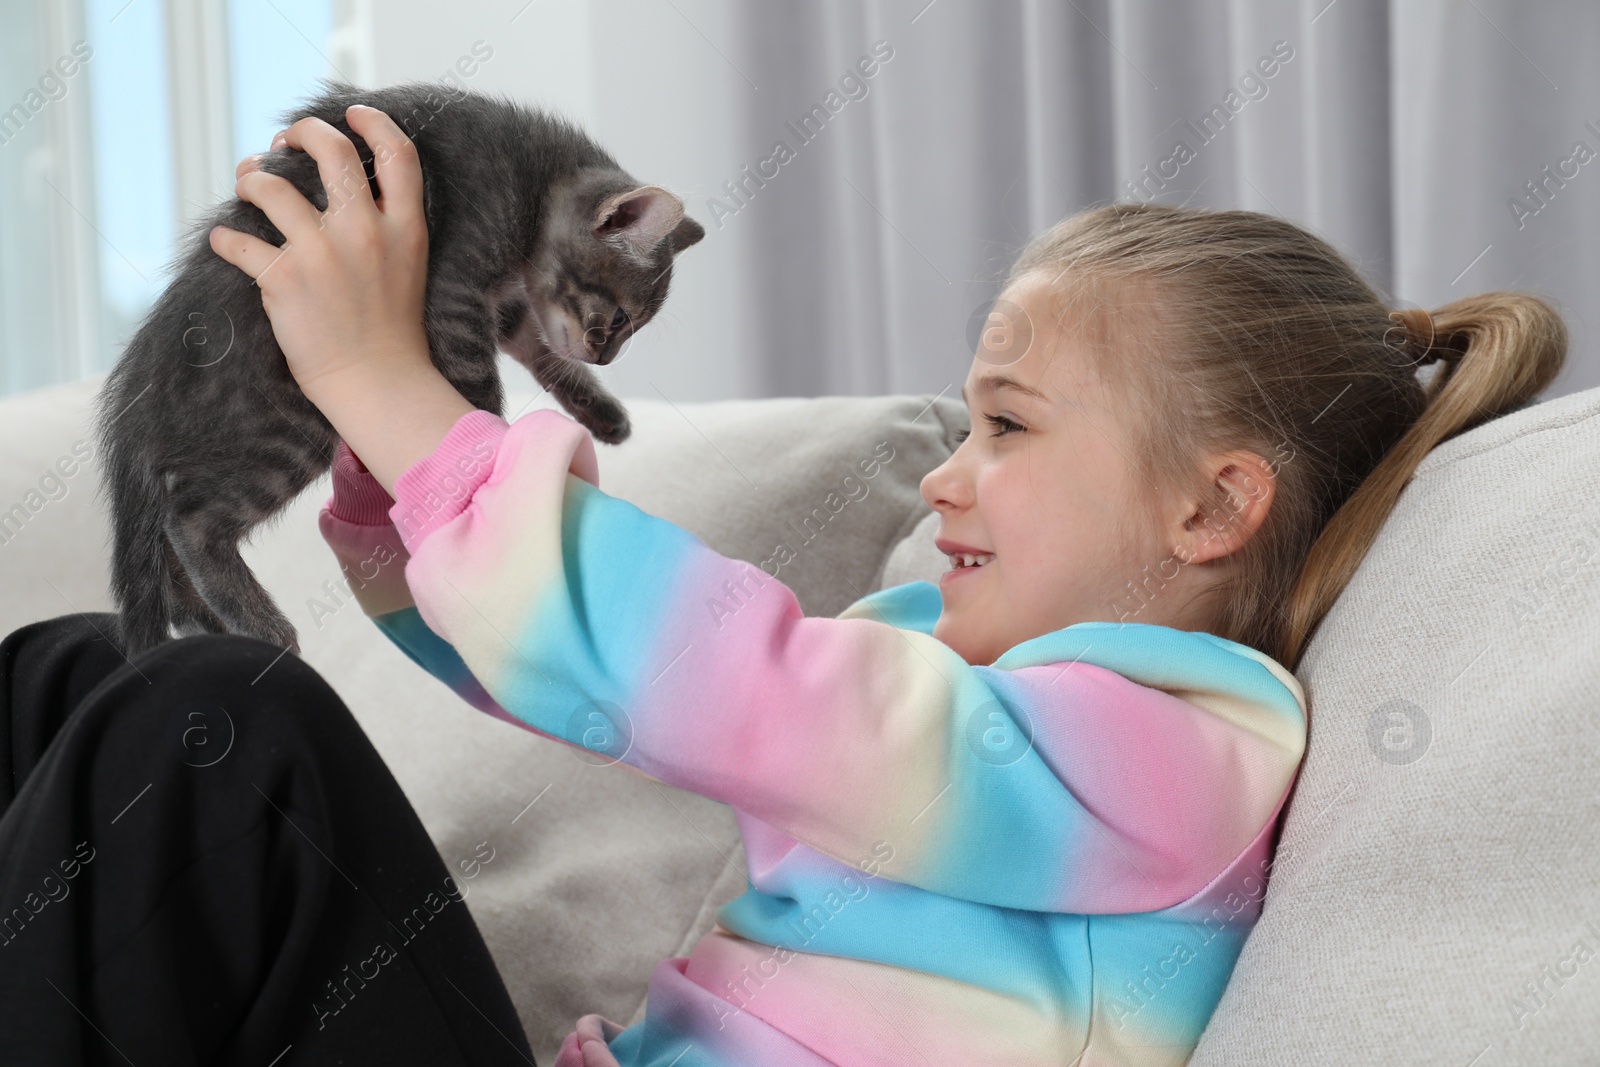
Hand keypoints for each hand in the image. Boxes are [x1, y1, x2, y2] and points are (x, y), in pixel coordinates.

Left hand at [209, 104, 432, 400]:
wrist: (378, 385)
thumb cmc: (391, 331)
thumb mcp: (407, 268)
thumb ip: (386, 225)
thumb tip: (340, 183)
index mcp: (404, 228)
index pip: (397, 154)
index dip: (373, 122)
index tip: (352, 114)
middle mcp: (364, 232)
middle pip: (330, 152)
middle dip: (302, 132)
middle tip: (285, 139)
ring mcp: (322, 254)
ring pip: (270, 187)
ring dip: (251, 178)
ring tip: (248, 182)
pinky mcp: (284, 280)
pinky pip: (237, 242)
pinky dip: (225, 238)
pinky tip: (225, 241)